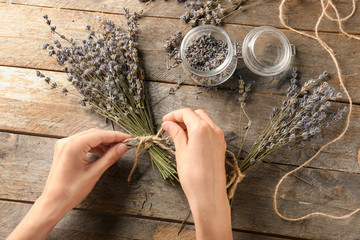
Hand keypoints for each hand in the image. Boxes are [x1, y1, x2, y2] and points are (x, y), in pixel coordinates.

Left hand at [7, 128, 129, 239]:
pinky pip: (83, 143)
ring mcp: (65, 145)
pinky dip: (94, 146)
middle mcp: (67, 141)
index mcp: (73, 145)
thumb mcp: (95, 172)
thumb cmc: (71, 190)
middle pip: (95, 133)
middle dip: (110, 139)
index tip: (128, 138)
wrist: (54, 201)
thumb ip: (110, 157)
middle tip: (124, 145)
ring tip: (114, 151)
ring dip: (102, 143)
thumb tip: (122, 147)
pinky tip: (103, 153)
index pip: (100, 135)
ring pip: (89, 137)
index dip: (116, 136)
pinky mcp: (64, 150)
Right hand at [162, 108, 231, 239]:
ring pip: (205, 121)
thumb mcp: (181, 152)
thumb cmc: (194, 176)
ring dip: (192, 123)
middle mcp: (213, 130)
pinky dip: (200, 130)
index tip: (165, 121)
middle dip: (183, 117)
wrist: (209, 195)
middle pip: (197, 114)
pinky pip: (210, 131)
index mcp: (202, 128)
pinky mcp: (221, 146)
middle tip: (171, 126)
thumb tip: (169, 124)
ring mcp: (219, 138)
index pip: (186, 113)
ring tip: (179, 134)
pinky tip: (190, 140)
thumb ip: (176, 134)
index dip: (174, 115)